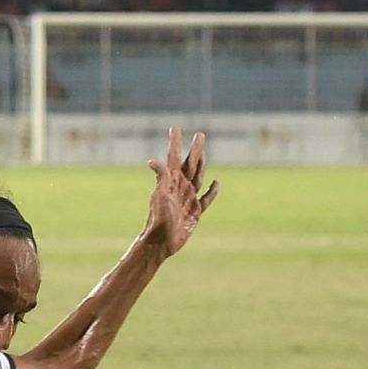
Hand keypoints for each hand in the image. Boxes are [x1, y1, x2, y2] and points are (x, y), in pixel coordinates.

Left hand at [140, 127, 218, 258]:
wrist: (161, 241)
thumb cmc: (158, 218)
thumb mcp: (159, 195)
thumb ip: (160, 177)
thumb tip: (152, 161)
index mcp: (170, 181)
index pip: (173, 157)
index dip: (175, 142)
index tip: (174, 127)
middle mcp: (179, 187)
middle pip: (190, 164)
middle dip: (195, 149)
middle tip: (200, 135)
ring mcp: (188, 199)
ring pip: (197, 177)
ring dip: (201, 165)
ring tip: (203, 153)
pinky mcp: (195, 212)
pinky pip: (206, 199)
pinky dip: (212, 191)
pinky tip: (216, 183)